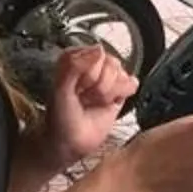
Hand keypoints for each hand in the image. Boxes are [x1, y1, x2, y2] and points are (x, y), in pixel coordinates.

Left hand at [43, 46, 136, 168]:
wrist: (70, 142)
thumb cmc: (60, 118)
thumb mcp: (60, 89)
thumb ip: (74, 66)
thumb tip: (98, 49)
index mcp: (75, 57)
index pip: (95, 53)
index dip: (89, 73)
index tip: (77, 88)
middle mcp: (92, 64)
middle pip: (111, 63)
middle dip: (99, 86)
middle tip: (84, 97)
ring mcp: (107, 77)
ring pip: (122, 73)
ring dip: (107, 93)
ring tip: (93, 102)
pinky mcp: (119, 90)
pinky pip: (132, 83)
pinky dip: (121, 95)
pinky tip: (108, 103)